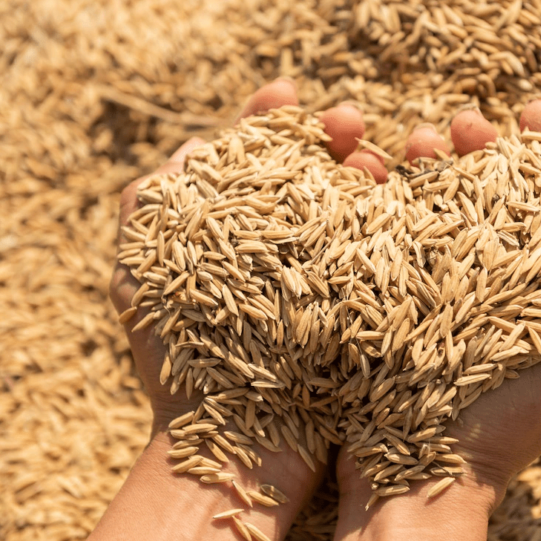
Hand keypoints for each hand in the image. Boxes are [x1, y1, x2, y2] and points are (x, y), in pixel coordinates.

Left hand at [109, 78, 368, 436]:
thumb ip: (146, 206)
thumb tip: (188, 148)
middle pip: (318, 176)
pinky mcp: (366, 310)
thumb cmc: (178, 363)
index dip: (273, 122)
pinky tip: (402, 198)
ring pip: (361, 206)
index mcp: (238, 238)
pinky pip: (390, 250)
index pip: (261, 162)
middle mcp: (288, 253)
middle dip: (334, 139)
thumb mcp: (139, 274)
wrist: (229, 447)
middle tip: (348, 124)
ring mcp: (331, 282)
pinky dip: (399, 218)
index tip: (287, 93)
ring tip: (378, 164)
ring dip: (371, 172)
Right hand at [318, 101, 540, 540]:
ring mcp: (448, 296)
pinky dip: (390, 202)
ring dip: (431, 167)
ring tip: (411, 142)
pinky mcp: (400, 304)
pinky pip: (398, 238)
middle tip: (459, 125)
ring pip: (443, 210)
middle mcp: (503, 289)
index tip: (529, 109)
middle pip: (498, 198)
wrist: (417, 484)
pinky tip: (370, 176)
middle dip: (482, 150)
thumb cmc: (503, 433)